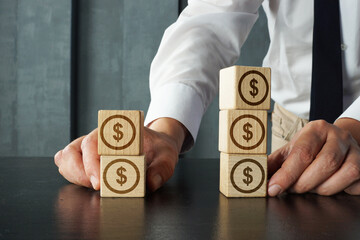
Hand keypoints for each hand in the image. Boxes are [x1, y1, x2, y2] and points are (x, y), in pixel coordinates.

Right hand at [54, 118, 186, 191]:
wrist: (156, 145)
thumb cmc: (158, 148)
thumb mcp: (167, 156)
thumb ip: (161, 169)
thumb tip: (150, 183)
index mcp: (116, 131)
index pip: (93, 141)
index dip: (91, 162)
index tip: (99, 182)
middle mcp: (99, 137)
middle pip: (73, 150)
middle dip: (79, 172)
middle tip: (96, 187)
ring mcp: (90, 147)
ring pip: (66, 156)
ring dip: (73, 174)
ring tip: (91, 185)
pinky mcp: (86, 157)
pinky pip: (67, 163)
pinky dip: (71, 174)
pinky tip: (86, 182)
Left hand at [268, 118, 359, 195]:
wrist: (337, 142)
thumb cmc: (311, 148)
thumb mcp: (290, 150)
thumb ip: (274, 163)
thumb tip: (257, 177)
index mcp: (316, 129)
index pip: (302, 152)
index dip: (286, 174)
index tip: (273, 189)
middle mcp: (338, 137)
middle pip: (324, 164)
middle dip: (304, 183)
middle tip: (293, 189)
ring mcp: (356, 151)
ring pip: (342, 175)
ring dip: (321, 189)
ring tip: (310, 186)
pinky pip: (355, 185)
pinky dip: (339, 191)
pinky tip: (328, 186)